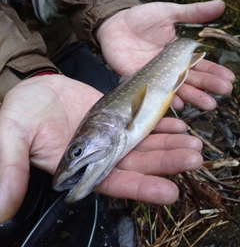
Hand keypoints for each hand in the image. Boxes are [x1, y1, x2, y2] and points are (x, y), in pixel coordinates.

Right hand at [0, 75, 201, 222]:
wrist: (32, 87)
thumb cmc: (20, 110)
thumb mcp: (12, 134)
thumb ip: (10, 167)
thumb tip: (1, 211)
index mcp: (76, 165)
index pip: (111, 182)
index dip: (139, 187)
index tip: (169, 191)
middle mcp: (97, 153)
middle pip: (135, 162)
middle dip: (164, 161)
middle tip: (193, 157)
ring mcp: (108, 133)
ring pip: (142, 142)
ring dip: (167, 143)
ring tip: (192, 143)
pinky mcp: (114, 115)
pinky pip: (139, 121)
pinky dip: (158, 123)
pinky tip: (176, 124)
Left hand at [97, 0, 234, 109]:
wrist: (114, 22)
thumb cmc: (141, 18)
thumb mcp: (169, 12)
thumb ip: (193, 12)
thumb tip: (222, 5)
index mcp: (177, 53)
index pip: (200, 64)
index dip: (214, 71)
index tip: (230, 79)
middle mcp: (168, 67)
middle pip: (192, 78)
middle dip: (208, 85)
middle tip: (225, 91)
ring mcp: (154, 75)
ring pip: (176, 88)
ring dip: (192, 96)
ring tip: (209, 104)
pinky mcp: (138, 79)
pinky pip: (153, 91)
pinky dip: (165, 98)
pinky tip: (178, 104)